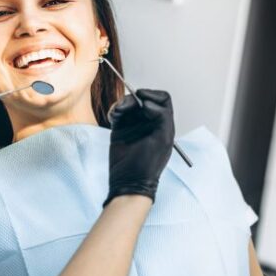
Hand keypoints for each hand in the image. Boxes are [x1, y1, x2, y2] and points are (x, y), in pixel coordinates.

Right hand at [105, 89, 174, 205]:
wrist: (129, 180)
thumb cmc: (149, 163)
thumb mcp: (163, 139)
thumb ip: (161, 117)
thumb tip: (147, 103)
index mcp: (163, 123)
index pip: (162, 99)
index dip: (153, 95)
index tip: (143, 99)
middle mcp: (149, 121)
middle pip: (143, 98)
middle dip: (134, 99)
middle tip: (127, 106)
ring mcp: (134, 124)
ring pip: (129, 103)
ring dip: (122, 103)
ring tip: (117, 112)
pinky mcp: (120, 128)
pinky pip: (117, 112)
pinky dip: (114, 110)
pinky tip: (113, 117)